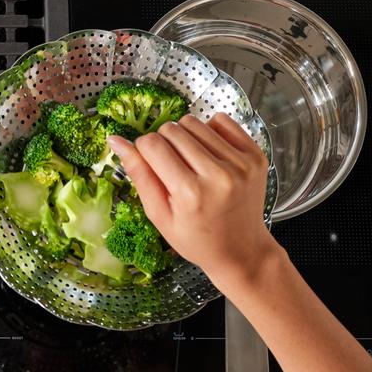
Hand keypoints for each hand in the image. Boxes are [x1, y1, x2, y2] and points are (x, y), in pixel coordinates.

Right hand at [107, 113, 281, 289]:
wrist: (242, 250)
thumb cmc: (197, 238)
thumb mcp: (159, 215)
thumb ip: (139, 174)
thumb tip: (115, 140)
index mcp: (190, 193)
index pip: (151, 144)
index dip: (144, 151)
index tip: (152, 165)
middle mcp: (219, 174)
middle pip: (172, 129)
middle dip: (164, 143)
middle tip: (172, 167)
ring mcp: (241, 163)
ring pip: (194, 122)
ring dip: (186, 136)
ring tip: (191, 161)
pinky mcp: (255, 155)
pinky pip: (222, 121)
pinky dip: (210, 131)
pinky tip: (209, 154)